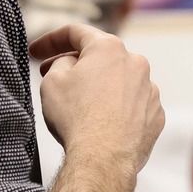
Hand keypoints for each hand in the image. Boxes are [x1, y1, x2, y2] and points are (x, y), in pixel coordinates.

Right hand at [32, 23, 164, 173]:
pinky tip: (102, 122)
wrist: (103, 158)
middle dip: (75, 64)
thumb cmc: (76, 118)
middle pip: (101, 57)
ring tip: (79, 104)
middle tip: (52, 75)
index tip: (36, 51)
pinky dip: (117, 109)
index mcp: (109, 49)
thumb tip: (72, 64)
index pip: (76, 32)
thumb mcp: (53, 81)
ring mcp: (150, 91)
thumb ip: (61, 62)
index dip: (51, 40)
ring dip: (99, 87)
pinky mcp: (156, 115)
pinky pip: (132, 105)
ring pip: (119, 82)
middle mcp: (136, 64)